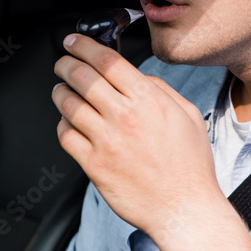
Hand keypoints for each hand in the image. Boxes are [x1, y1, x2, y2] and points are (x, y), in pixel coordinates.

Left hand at [52, 34, 250, 250]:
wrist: (184, 208)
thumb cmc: (190, 167)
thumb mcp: (188, 116)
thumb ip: (161, 91)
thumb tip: (138, 78)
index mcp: (149, 101)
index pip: (107, 61)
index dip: (84, 46)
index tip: (75, 41)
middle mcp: (125, 118)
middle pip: (82, 77)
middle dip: (66, 64)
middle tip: (63, 63)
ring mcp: (107, 142)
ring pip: (68, 105)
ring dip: (60, 92)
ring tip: (61, 90)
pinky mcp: (95, 165)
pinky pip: (66, 136)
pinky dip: (62, 125)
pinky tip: (68, 123)